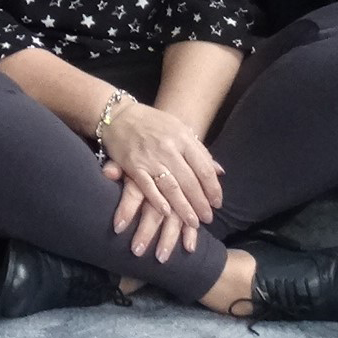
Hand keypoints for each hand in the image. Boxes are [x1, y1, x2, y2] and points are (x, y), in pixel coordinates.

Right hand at [98, 99, 221, 261]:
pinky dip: (157, 200)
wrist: (118, 115)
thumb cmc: (152, 123)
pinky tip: (167, 213)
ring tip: (193, 223)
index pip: (204, 168)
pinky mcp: (133, 165)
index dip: (213, 189)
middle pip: (190, 181)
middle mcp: (169, 148)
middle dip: (200, 203)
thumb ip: (198, 151)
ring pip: (171, 187)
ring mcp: (150, 157)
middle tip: (207, 219)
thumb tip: (219, 171)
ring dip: (183, 208)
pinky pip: (147, 186)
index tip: (217, 204)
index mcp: (184, 138)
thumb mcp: (179, 129)